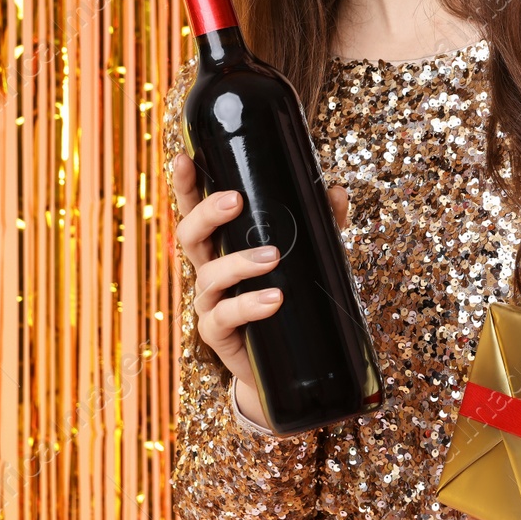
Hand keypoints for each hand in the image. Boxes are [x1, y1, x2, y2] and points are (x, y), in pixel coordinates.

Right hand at [171, 153, 350, 403]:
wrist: (285, 361)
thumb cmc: (287, 297)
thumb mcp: (305, 257)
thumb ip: (320, 225)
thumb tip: (337, 192)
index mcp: (220, 244)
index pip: (195, 209)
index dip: (185, 185)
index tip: (184, 158)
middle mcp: (207, 269)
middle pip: (189, 235)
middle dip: (207, 213)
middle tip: (234, 200)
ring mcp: (208, 302)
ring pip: (209, 275)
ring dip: (239, 262)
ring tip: (273, 258)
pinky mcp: (217, 333)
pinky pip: (226, 316)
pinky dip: (249, 305)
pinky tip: (274, 300)